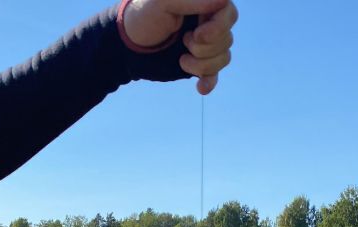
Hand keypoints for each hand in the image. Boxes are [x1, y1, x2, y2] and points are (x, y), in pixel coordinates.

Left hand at [123, 0, 237, 93]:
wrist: (129, 46)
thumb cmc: (143, 17)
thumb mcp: (163, 2)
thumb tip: (223, 2)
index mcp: (203, 2)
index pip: (229, 12)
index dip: (218, 27)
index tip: (198, 35)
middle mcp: (208, 21)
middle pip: (227, 38)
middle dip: (205, 47)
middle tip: (184, 41)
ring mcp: (206, 43)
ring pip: (223, 57)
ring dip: (202, 64)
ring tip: (181, 59)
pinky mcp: (200, 63)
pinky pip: (216, 74)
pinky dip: (209, 81)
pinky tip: (200, 87)